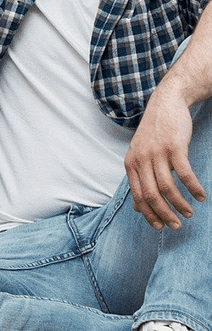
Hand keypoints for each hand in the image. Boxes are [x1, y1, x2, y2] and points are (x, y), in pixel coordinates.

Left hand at [125, 89, 205, 229]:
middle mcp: (140, 159)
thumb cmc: (154, 133)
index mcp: (130, 163)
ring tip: (189, 213)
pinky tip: (200, 196)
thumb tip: (135, 207)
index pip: (137, 195)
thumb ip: (138, 178)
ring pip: (166, 187)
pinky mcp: (174, 147)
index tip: (160, 226)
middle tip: (177, 226)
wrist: (166, 104)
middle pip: (150, 195)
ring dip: (180, 204)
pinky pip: (184, 174)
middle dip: (164, 214)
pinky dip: (193, 188)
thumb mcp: (140, 154)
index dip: (149, 214)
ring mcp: (156, 153)